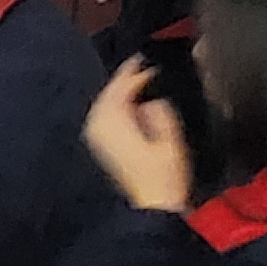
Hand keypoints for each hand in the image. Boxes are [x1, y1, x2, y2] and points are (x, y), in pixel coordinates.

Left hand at [84, 57, 195, 212]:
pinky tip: (128, 103)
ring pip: (104, 104)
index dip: (135, 74)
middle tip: (139, 62)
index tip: (147, 59)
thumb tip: (150, 100)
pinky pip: (104, 116)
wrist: (152, 205)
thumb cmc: (164, 174)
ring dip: (118, 91)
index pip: (121, 90)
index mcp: (113, 123)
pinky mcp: (100, 145)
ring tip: (136, 78)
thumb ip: (160, 114)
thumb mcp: (170, 141)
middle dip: (123, 79)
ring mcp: (96, 136)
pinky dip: (115, 105)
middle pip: (108, 94)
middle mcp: (98, 127)